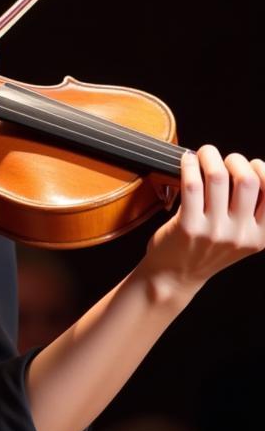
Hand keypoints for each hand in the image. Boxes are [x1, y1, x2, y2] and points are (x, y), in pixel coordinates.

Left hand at [145, 145, 264, 294]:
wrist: (174, 276)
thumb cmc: (204, 250)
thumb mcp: (239, 237)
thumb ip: (249, 211)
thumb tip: (249, 167)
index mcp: (260, 236)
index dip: (262, 170)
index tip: (249, 164)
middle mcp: (241, 235)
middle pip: (248, 180)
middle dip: (235, 159)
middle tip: (222, 158)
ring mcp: (214, 231)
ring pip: (218, 177)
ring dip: (209, 156)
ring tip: (203, 153)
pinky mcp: (188, 226)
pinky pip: (192, 184)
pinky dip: (189, 165)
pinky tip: (186, 161)